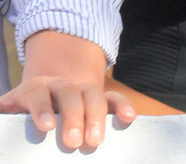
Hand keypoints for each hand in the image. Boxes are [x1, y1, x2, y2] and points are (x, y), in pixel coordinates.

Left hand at [0, 76, 135, 149]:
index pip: (36, 93)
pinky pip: (113, 97)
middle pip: (69, 93)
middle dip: (73, 117)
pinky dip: (122, 105)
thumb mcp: (8, 112)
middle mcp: (59, 85)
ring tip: (95, 141)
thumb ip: (2, 117)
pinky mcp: (98, 97)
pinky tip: (129, 118)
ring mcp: (81, 89)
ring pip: (93, 94)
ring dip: (96, 117)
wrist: (44, 97)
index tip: (46, 127)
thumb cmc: (22, 113)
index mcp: (34, 88)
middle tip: (73, 143)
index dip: (41, 108)